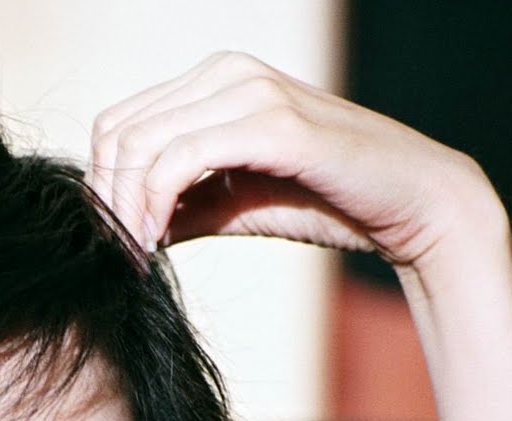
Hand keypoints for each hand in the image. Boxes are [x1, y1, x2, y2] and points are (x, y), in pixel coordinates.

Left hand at [86, 52, 500, 269]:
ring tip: (133, 258)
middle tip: (114, 257)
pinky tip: (157, 245)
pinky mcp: (274, 124)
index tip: (110, 244)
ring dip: (124, 211)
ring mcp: (251, 91)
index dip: (100, 187)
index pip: (118, 124)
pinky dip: (154, 207)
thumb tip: (117, 230)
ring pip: (141, 145)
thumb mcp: (229, 205)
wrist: (411, 207)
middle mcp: (227, 72)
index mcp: (213, 80)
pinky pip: (180, 160)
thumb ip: (176, 206)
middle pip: (118, 133)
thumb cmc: (324, 202)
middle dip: (105, 202)